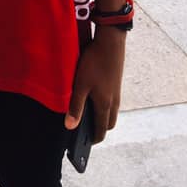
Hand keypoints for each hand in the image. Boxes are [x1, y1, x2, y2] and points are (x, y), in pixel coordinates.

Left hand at [65, 27, 125, 142]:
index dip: (93, 139)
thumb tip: (70, 126)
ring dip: (101, 115)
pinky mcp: (115, 82)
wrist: (110, 42)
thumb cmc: (94, 63)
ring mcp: (116, 92)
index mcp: (105, 105)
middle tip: (85, 129)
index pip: (101, 130)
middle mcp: (114, 101)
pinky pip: (111, 100)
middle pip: (108, 123)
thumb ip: (75, 106)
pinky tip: (92, 95)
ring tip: (86, 113)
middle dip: (98, 129)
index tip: (84, 144)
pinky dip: (103, 104)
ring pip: (110, 111)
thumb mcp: (80, 85)